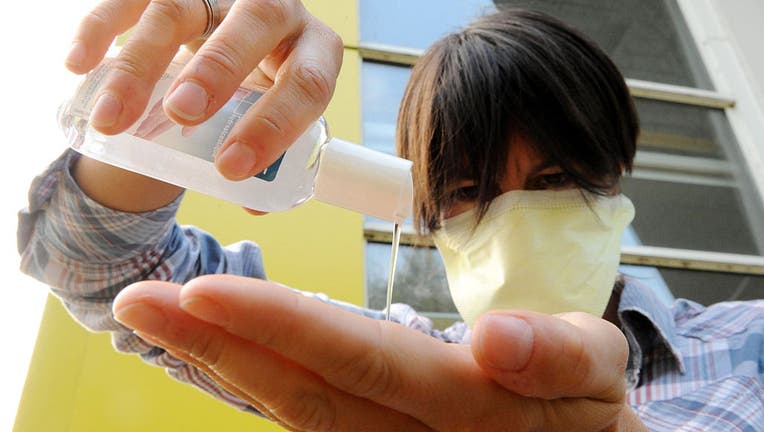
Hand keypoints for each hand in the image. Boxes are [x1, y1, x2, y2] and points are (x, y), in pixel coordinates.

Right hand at [66, 0, 342, 179]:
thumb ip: (269, 160)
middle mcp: (276, 9)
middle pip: (256, 20)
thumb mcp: (272, 121)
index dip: (274, 125)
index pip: (307, 83)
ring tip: (111, 119)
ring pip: (178, 9)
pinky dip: (101, 30)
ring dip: (140, 65)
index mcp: (314, 50)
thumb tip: (255, 206)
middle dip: (217, 69)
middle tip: (181, 114)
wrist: (234, 51)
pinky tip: (80, 66)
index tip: (230, 168)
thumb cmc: (261, 95)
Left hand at [113, 275, 645, 430]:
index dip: (280, 327)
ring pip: (295, 411)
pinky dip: (256, 383)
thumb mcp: (596, 369)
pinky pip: (310, 418)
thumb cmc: (588, 408)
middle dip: (218, 346)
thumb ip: (554, 357)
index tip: (203, 291)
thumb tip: (495, 341)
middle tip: (141, 304)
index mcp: (464, 404)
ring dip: (222, 364)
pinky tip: (214, 351)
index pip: (358, 360)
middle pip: (303, 392)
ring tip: (159, 319)